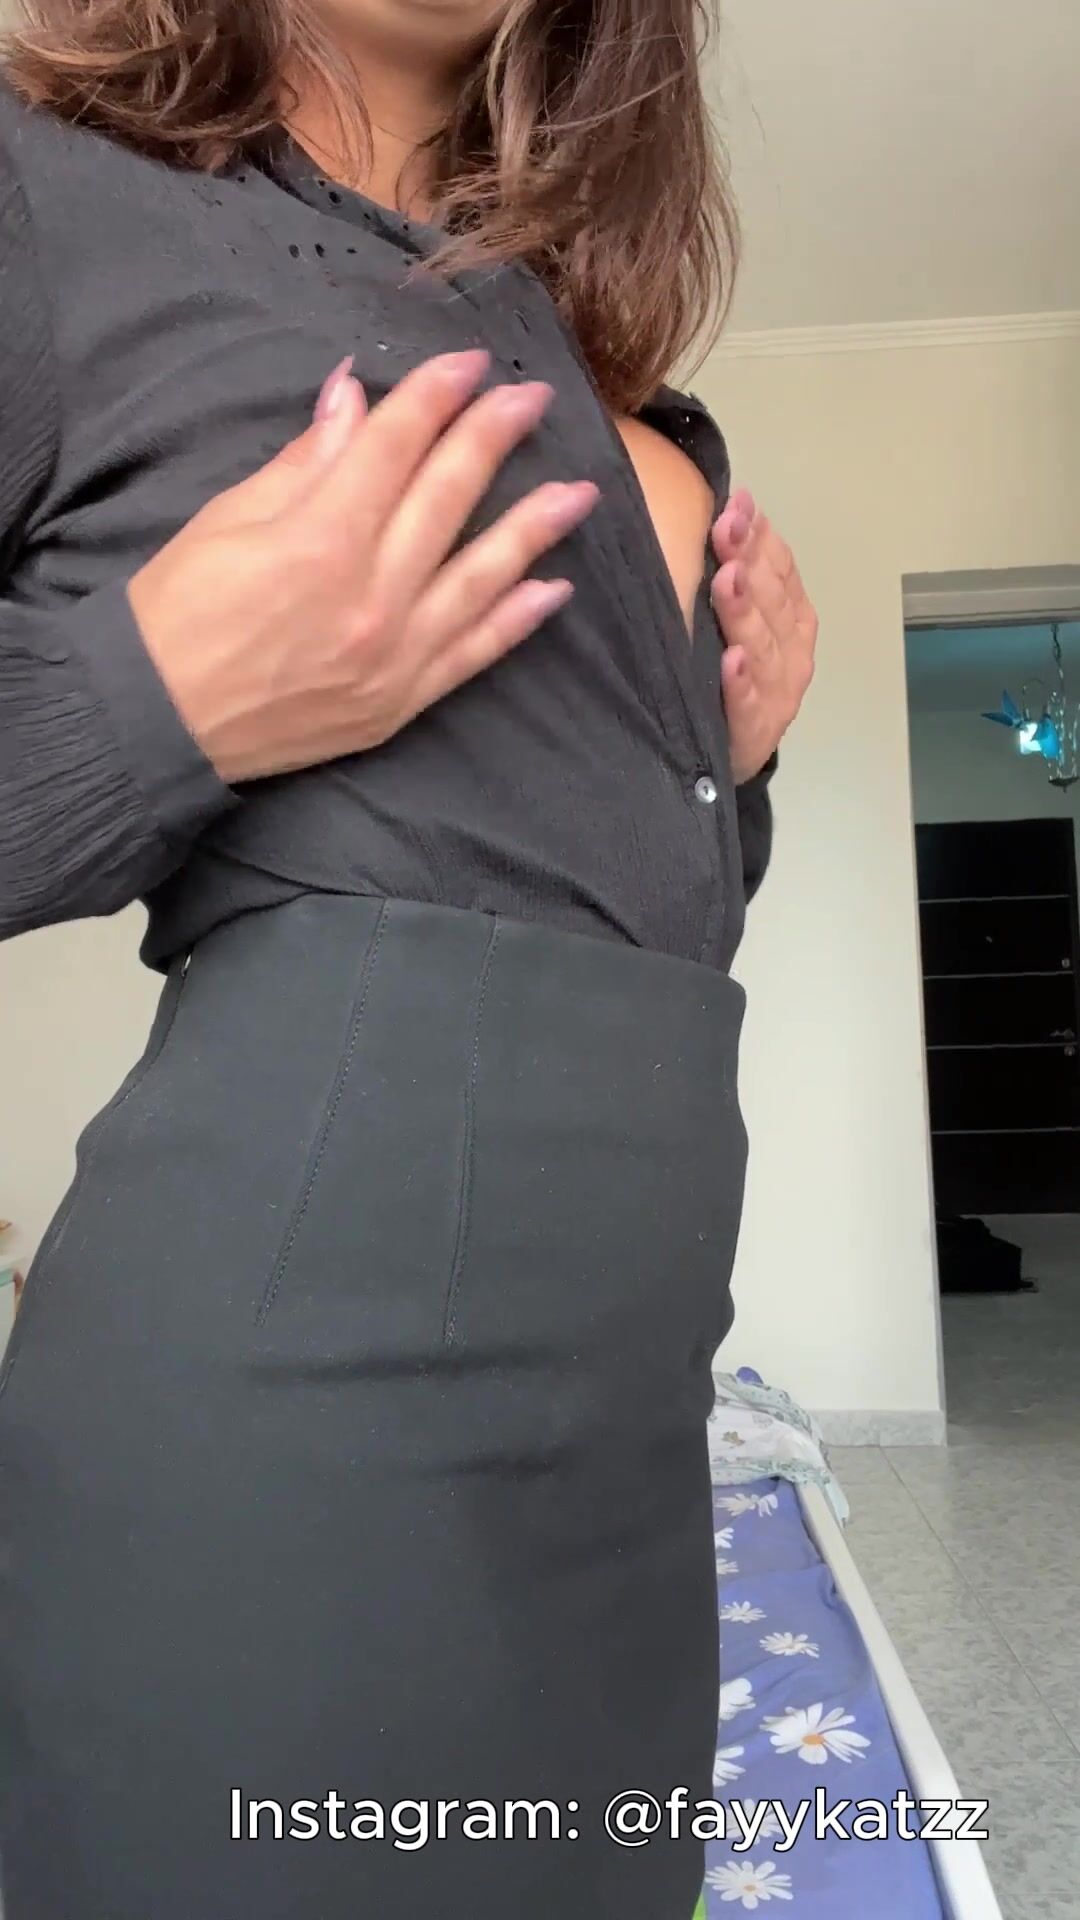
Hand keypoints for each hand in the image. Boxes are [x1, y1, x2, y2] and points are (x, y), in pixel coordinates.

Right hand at [129, 352, 598, 783]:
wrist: (157, 725)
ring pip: (480, 576)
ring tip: (580, 491)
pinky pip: (474, 654)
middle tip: (534, 399)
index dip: (434, 398)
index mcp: (320, 539)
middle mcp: (370, 596)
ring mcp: (393, 655)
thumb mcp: (226, 520)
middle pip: (447, 499)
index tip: (470, 362)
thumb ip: (304, 463)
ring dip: (534, 529)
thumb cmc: (176, 615)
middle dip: (493, 439)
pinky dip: (517, 620)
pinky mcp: (399, 703)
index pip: (394, 448)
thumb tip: (354, 398)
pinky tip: (554, 589)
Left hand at [710, 488, 817, 783]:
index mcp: (793, 618)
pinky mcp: (754, 731)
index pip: (781, 569)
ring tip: (727, 580)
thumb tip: (733, 505)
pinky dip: (741, 684)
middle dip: (749, 561)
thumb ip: (744, 569)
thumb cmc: (736, 678)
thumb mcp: (744, 619)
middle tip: (725, 527)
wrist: (736, 752)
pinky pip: (746, 705)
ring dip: (745, 613)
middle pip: (772, 601)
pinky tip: (732, 662)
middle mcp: (793, 651)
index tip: (735, 503)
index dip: (759, 537)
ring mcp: (777, 692)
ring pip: (762, 647)